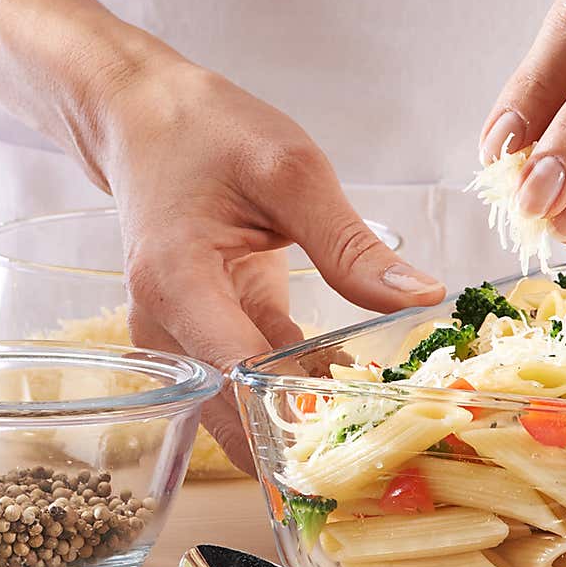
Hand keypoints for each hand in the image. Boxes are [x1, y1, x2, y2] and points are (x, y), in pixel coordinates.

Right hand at [83, 36, 444, 468]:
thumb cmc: (208, 133)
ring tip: (381, 423)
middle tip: (390, 447)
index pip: (239, 379)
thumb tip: (420, 296)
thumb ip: (349, 244)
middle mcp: (166, 328)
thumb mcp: (290, 172)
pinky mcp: (204, 334)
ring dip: (306, 420)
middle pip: (236, 414)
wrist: (145, 119)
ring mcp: (179, 339)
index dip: (300, 418)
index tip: (364, 439)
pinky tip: (354, 386)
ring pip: (244, 409)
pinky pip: (253, 379)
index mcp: (177, 285)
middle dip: (307, 439)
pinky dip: (300, 386)